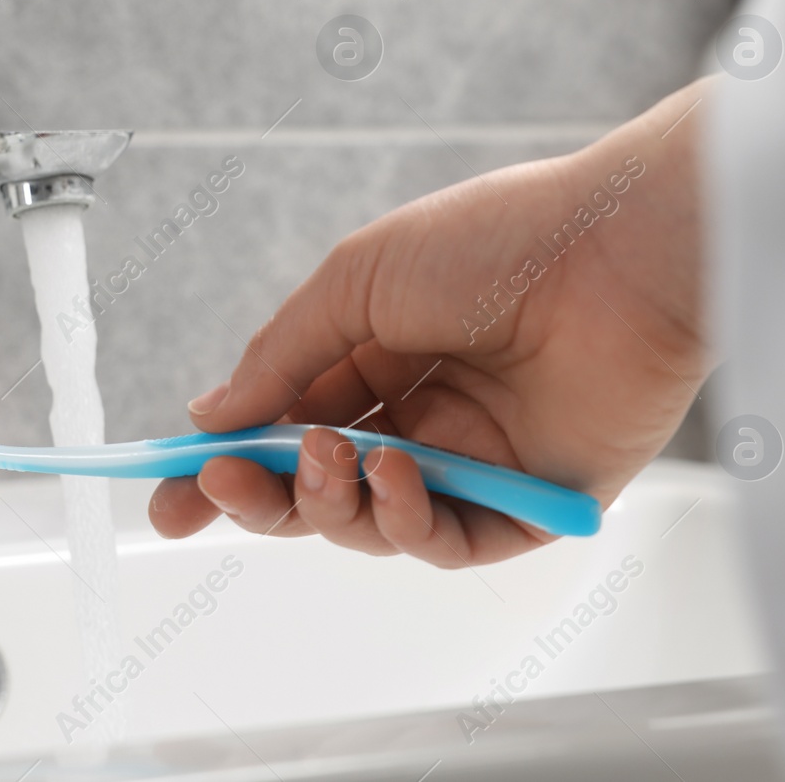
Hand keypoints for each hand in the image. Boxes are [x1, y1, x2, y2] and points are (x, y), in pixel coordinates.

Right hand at [149, 80, 713, 565]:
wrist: (615, 250)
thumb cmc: (495, 241)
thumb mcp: (354, 282)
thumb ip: (280, 357)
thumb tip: (210, 413)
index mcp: (378, 355)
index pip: (286, 427)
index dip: (225, 463)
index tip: (168, 492)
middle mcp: (420, 414)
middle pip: (319, 488)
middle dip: (261, 496)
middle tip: (219, 487)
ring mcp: (472, 461)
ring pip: (372, 523)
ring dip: (333, 501)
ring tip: (337, 455)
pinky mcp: (529, 504)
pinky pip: (449, 542)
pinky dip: (406, 521)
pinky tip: (395, 472)